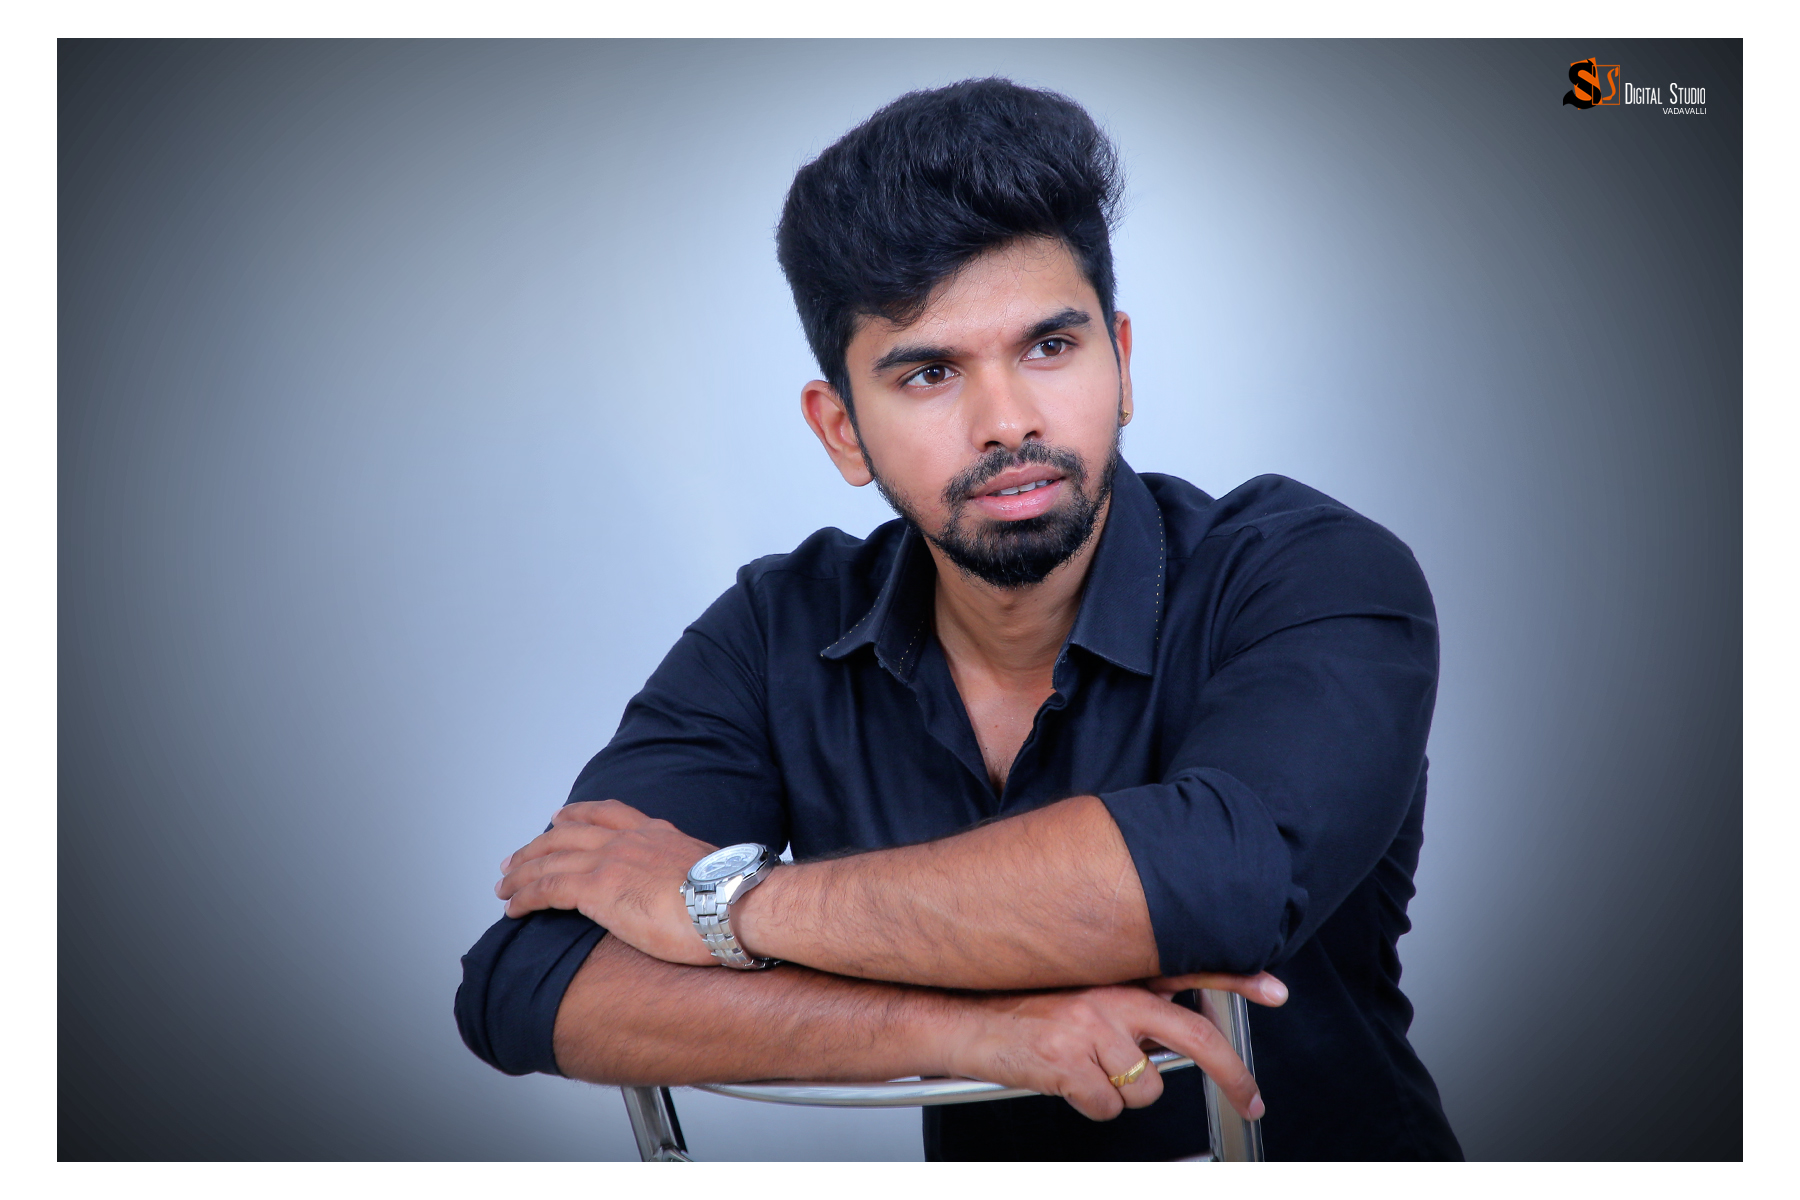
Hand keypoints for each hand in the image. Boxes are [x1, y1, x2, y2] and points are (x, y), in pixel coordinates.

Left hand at [496, 800, 718, 966]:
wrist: (734, 903)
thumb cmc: (733, 898)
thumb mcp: (707, 873)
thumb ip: (685, 875)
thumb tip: (690, 893)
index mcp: (655, 833)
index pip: (608, 815)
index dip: (578, 816)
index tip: (560, 820)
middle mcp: (628, 840)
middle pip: (567, 833)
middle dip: (536, 846)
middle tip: (516, 859)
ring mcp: (610, 862)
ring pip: (549, 859)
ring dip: (521, 873)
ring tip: (504, 887)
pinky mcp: (597, 890)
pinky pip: (546, 889)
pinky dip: (524, 896)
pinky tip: (512, 908)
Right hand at [939, 974, 1286, 1122]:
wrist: (960, 1018)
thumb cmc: (1019, 1008)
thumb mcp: (1079, 990)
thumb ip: (1125, 1003)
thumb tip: (1166, 1035)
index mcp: (1116, 975)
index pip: (1187, 969)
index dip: (1237, 978)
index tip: (1275, 990)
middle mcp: (1109, 995)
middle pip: (1192, 1037)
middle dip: (1233, 1074)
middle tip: (1251, 1102)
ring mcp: (1089, 1028)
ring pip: (1146, 1087)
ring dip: (1122, 1093)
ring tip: (1086, 1071)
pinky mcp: (1068, 1062)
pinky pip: (1107, 1107)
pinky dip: (1089, 1105)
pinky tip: (1064, 1082)